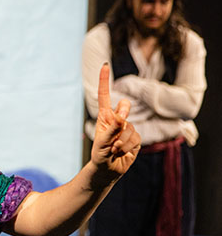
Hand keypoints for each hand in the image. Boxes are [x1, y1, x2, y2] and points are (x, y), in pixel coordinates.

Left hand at [91, 64, 140, 178]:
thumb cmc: (100, 155)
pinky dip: (127, 147)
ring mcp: (127, 128)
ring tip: (113, 150)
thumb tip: (122, 113)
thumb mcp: (102, 142)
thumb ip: (113, 127)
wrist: (108, 170)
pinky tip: (121, 153)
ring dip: (121, 142)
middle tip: (117, 128)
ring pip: (130, 128)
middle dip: (123, 115)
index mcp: (105, 117)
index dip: (105, 81)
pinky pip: (136, 139)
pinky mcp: (136, 138)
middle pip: (125, 106)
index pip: (105, 96)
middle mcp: (117, 120)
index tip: (105, 65)